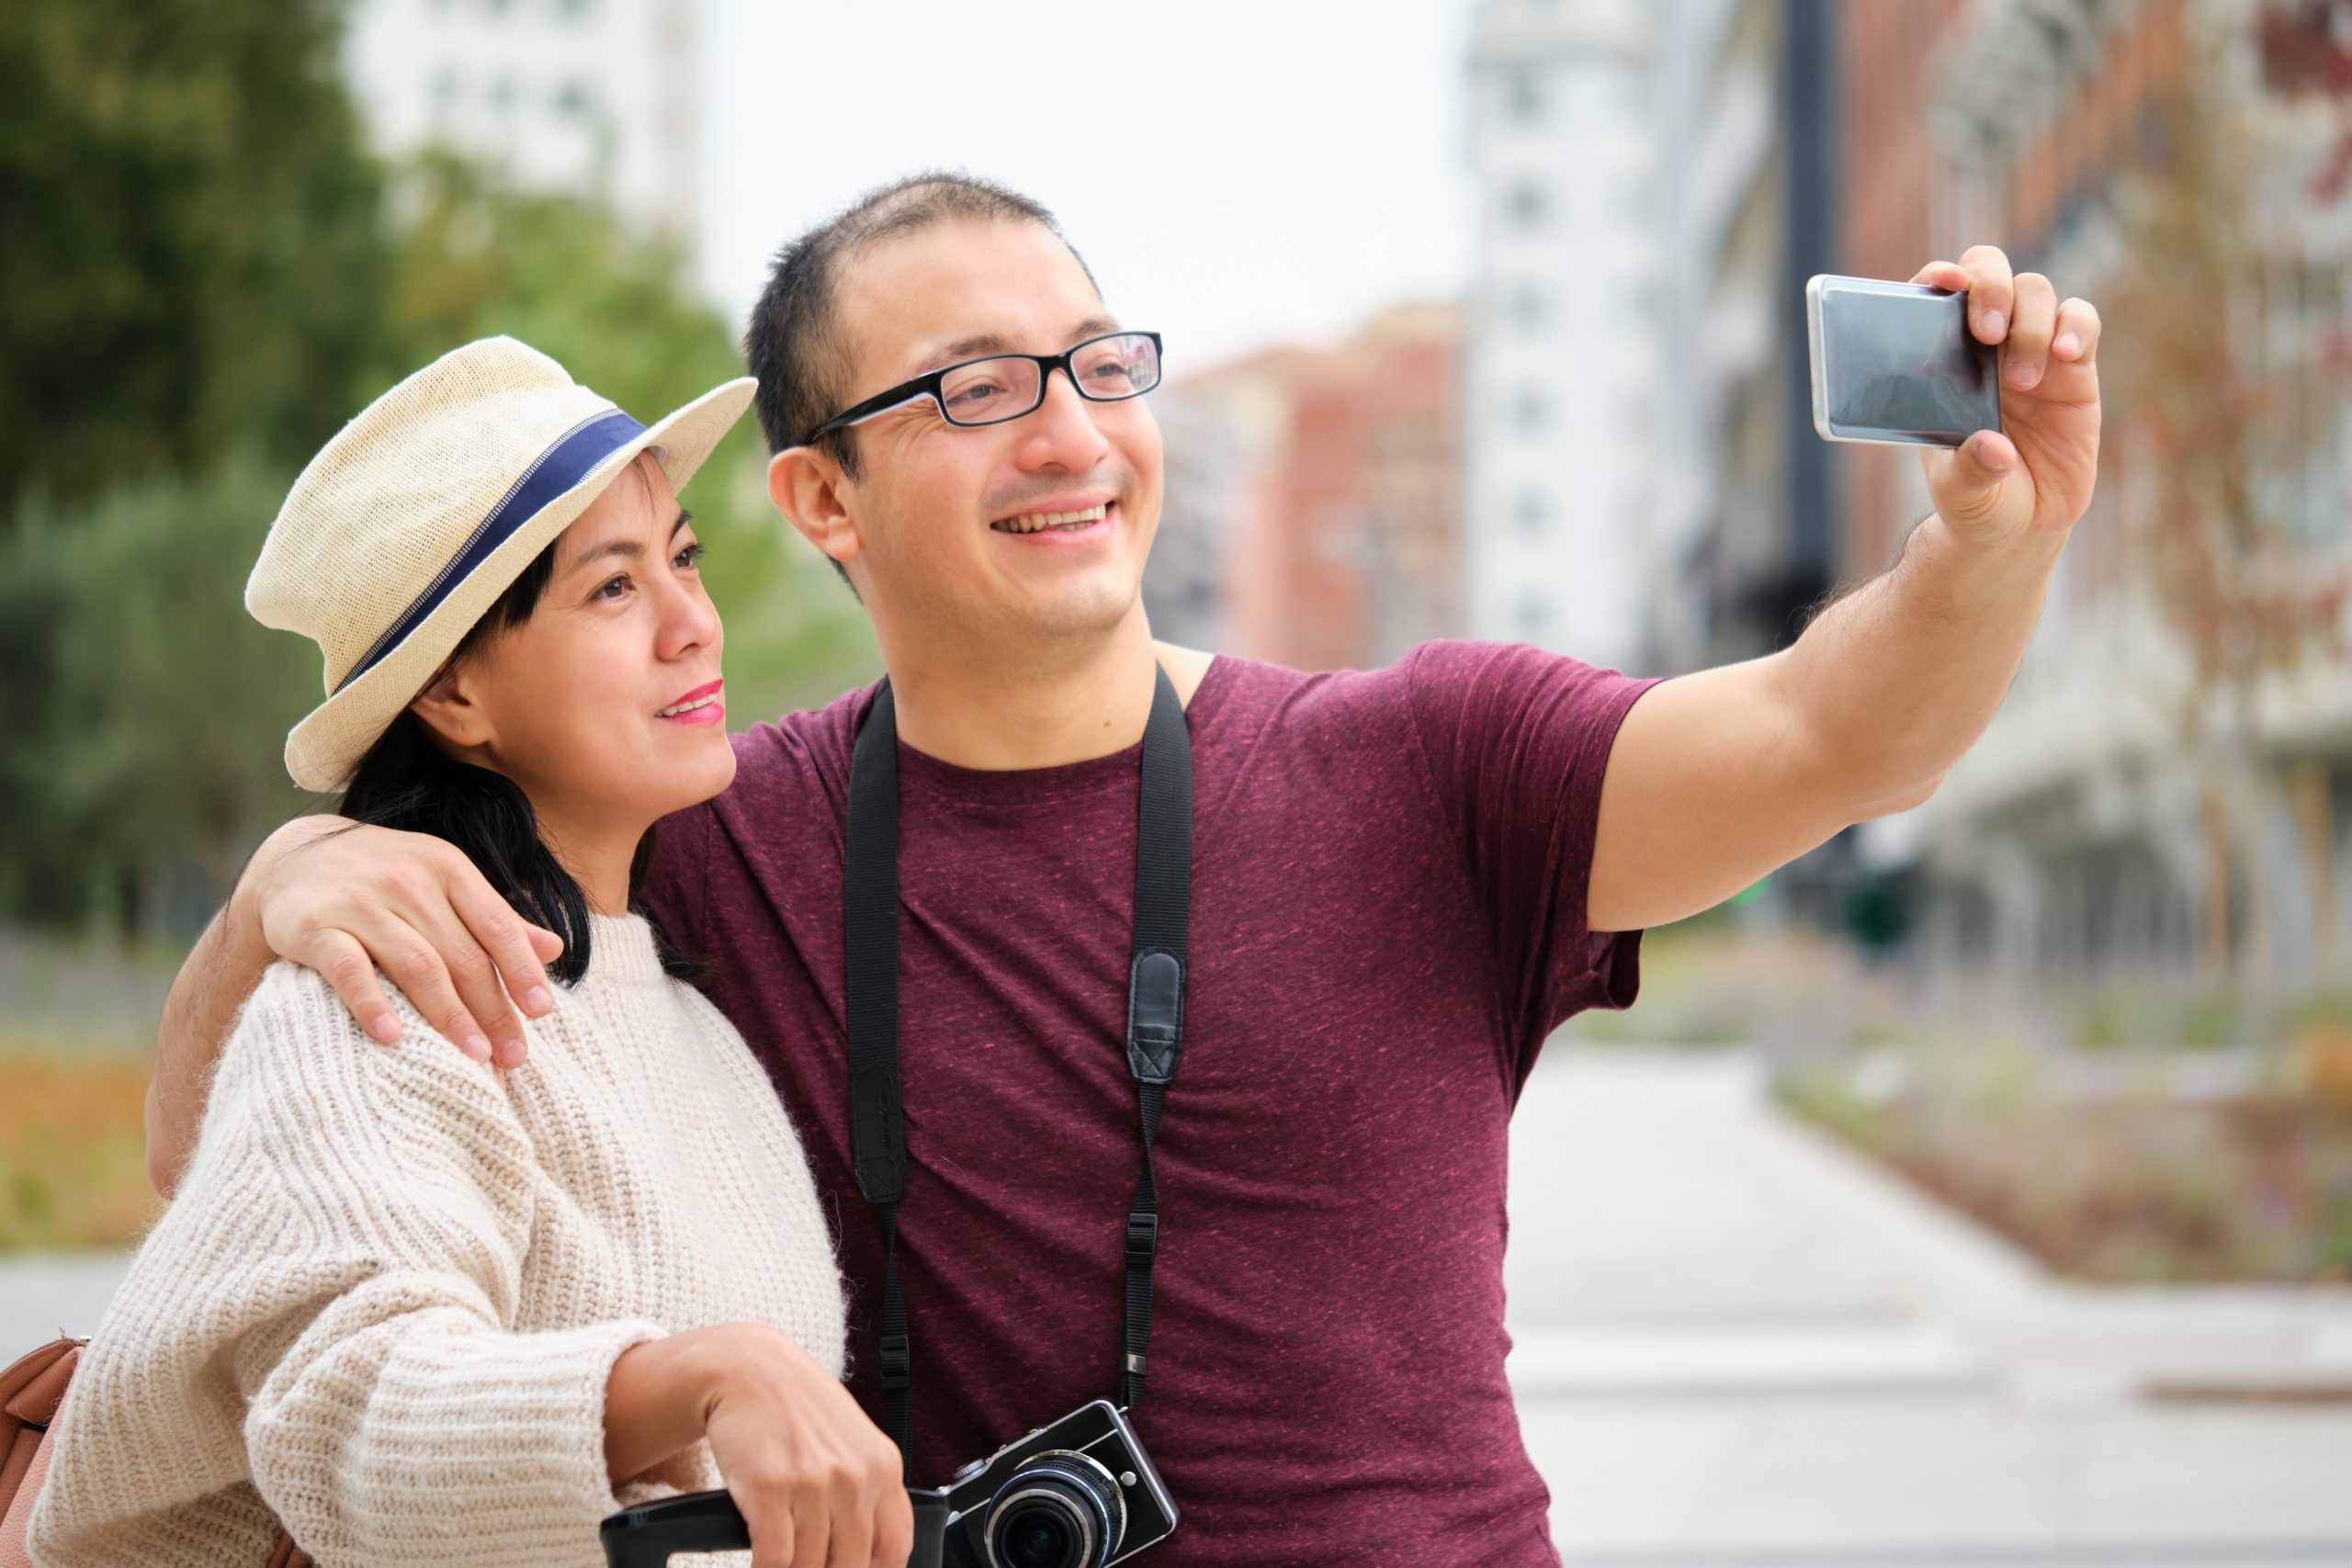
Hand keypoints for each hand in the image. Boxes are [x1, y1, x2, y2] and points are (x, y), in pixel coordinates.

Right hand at [245, 814, 563, 1066]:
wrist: (292, 861)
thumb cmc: (385, 880)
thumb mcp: (442, 884)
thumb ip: (493, 918)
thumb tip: (554, 949)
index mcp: (447, 868)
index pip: (496, 924)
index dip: (521, 970)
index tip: (540, 1013)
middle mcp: (407, 879)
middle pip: (461, 954)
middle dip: (491, 1009)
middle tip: (512, 1056)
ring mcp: (359, 901)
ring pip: (416, 964)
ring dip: (449, 1015)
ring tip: (473, 1056)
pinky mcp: (314, 925)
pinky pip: (349, 969)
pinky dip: (373, 1004)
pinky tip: (394, 1037)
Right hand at [693, 1326, 913, 1567]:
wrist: (749, 1371)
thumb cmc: (801, 1409)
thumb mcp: (855, 1442)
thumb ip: (869, 1492)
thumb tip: (875, 1554)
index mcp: (883, 1468)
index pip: (895, 1548)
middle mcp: (854, 1478)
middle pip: (850, 1564)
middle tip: (812, 1562)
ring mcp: (813, 1483)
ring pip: (810, 1566)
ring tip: (786, 1562)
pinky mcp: (770, 1489)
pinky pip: (775, 1558)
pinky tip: (761, 1563)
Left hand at [1909, 246, 2102, 549]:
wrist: (2023, 524)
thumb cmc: (1978, 497)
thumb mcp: (1963, 493)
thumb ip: (1969, 471)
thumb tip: (1993, 448)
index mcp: (1941, 361)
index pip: (1935, 297)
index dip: (1938, 277)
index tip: (1942, 283)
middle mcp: (1984, 344)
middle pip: (1990, 272)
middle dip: (1991, 286)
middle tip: (1987, 333)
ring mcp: (2031, 348)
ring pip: (2034, 291)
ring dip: (2030, 325)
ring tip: (2023, 381)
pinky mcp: (2074, 366)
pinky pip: (2081, 321)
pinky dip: (2075, 327)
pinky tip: (2066, 356)